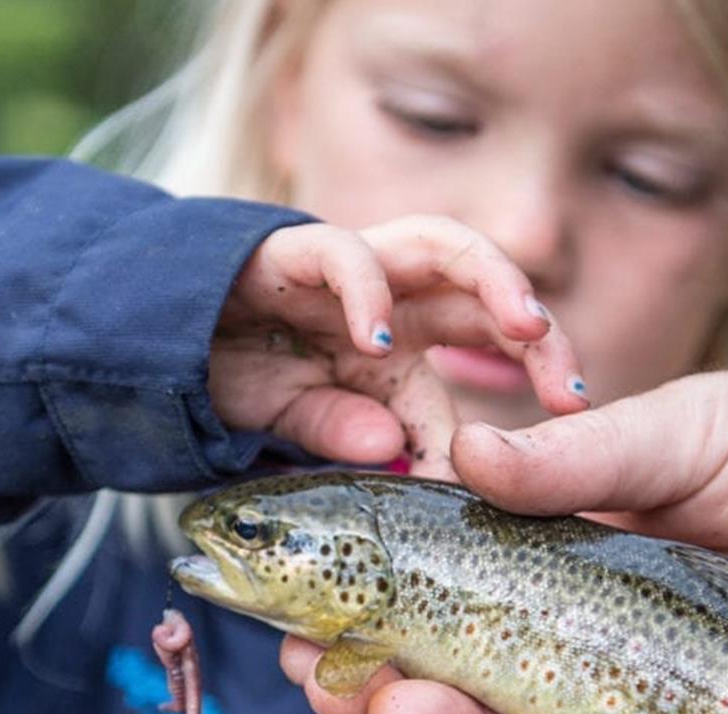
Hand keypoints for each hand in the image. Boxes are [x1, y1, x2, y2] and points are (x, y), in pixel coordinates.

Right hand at [210, 216, 586, 478]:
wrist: (150, 345)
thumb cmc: (234, 382)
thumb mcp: (301, 425)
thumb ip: (348, 435)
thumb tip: (397, 456)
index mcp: (406, 334)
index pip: (491, 336)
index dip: (541, 367)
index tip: (577, 413)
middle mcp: (388, 293)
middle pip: (483, 285)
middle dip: (536, 326)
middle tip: (571, 388)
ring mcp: (344, 269)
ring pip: (438, 244)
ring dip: (490, 280)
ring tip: (525, 328)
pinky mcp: (287, 254)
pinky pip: (340, 254)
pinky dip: (366, 295)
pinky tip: (380, 341)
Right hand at [281, 359, 727, 713]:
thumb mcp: (701, 425)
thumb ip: (587, 456)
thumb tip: (463, 453)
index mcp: (590, 540)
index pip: (464, 580)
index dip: (385, 597)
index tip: (312, 601)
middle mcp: (611, 626)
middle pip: (479, 670)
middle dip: (394, 680)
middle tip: (328, 679)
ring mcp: (662, 692)